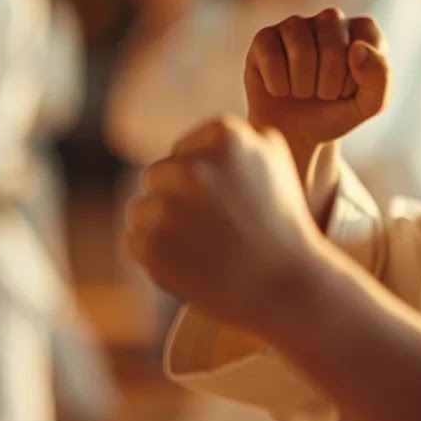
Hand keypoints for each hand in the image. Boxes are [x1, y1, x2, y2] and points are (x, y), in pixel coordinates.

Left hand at [125, 115, 327, 330]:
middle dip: (178, 199)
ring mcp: (167, 206)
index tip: (229, 200)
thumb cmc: (282, 221)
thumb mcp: (275, 160)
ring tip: (205, 246)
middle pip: (158, 176)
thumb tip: (200, 136)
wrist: (285, 285)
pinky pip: (135, 242)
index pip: (183, 150)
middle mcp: (190, 166)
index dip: (204, 178)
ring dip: (163, 227)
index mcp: (223, 136)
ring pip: (142, 209)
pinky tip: (192, 264)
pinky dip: (157, 255)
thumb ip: (239, 136)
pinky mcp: (149, 245)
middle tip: (215, 226)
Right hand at [245, 9, 389, 177]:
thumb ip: (379, 77)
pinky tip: (280, 89)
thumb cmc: (335, 112)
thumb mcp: (369, 104)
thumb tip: (357, 49)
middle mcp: (330, 21)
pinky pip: (271, 56)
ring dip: (303, 86)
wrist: (295, 135)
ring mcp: (296, 25)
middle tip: (323, 95)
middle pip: (332, 46)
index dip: (358, 77)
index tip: (351, 90)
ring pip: (301, 50)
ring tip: (303, 92)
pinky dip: (278, 84)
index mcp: (361, 30)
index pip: (367, 40)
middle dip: (329, 84)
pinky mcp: (265, 37)